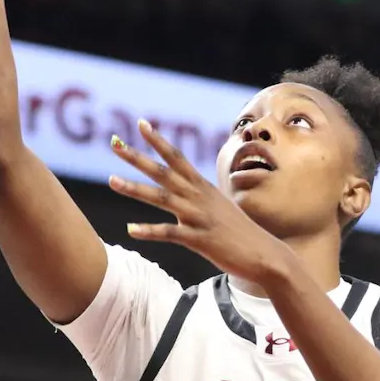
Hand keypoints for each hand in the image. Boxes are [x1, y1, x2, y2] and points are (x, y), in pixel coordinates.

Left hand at [110, 120, 290, 285]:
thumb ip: (201, 201)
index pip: (177, 158)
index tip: (140, 124)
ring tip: (112, 180)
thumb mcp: (220, 210)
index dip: (158, 141)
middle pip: (163, 172)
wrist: (267, 256)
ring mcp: (200, 218)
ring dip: (135, 189)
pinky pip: (170, 233)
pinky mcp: (201, 240)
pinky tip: (131, 230)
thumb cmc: (243, 236)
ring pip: (162, 199)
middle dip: (137, 157)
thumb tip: (188, 197)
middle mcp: (199, 198)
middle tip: (114, 143)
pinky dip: (149, 231)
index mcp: (203, 189)